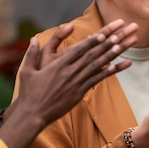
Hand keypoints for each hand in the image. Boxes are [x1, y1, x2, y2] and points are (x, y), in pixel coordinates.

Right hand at [0, 19, 138, 147]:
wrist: (32, 114)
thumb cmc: (28, 93)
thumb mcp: (26, 70)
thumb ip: (32, 53)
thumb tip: (33, 38)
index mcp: (58, 65)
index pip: (78, 50)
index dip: (91, 40)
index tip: (103, 33)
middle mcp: (69, 72)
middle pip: (91, 55)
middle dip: (106, 43)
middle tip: (118, 34)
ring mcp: (75, 83)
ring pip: (96, 66)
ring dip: (110, 55)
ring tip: (121, 45)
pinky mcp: (78, 94)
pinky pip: (95, 81)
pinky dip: (106, 73)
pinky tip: (117, 66)